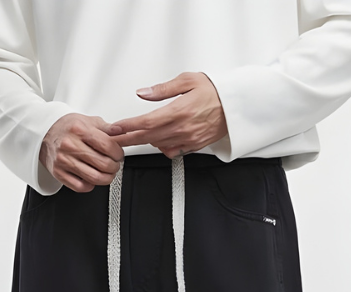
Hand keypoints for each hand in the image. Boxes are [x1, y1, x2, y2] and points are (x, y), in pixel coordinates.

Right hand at [39, 113, 125, 191]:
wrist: (44, 132)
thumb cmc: (67, 127)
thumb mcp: (87, 121)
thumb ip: (106, 128)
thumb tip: (122, 132)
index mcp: (79, 130)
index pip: (108, 146)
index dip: (118, 153)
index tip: (118, 155)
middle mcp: (70, 145)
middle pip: (104, 164)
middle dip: (114, 167)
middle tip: (114, 165)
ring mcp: (64, 160)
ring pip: (94, 178)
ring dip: (106, 178)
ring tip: (107, 173)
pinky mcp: (59, 173)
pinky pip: (80, 187)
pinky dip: (90, 185)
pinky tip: (91, 178)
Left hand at [106, 72, 227, 157]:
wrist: (236, 106)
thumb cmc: (215, 91)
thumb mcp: (187, 80)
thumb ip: (163, 89)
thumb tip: (143, 93)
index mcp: (178, 111)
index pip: (145, 122)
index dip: (127, 127)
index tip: (115, 128)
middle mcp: (182, 128)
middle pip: (147, 138)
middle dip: (128, 139)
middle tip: (114, 139)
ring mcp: (187, 139)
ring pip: (157, 145)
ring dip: (143, 142)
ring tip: (132, 137)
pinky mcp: (193, 146)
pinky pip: (171, 151)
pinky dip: (161, 147)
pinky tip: (157, 140)